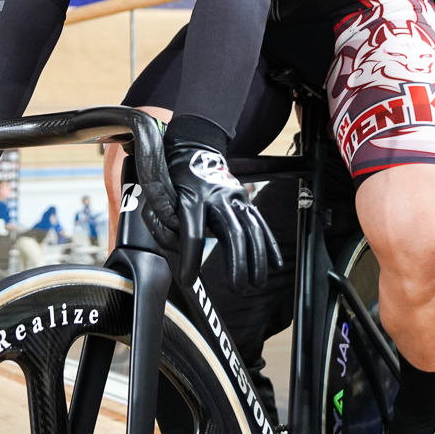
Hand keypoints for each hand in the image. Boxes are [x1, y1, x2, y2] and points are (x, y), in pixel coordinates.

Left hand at [165, 115, 280, 291]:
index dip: (190, 259)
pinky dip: (269, 244)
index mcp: (192, 197)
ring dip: (257, 258)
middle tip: (238, 287)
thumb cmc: (174, 176)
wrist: (195, 146)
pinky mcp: (245, 198)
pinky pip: (260, 223)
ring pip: (251, 229)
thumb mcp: (159, 193)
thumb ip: (159, 220)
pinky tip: (275, 263)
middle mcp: (217, 197)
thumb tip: (173, 247)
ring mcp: (235, 197)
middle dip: (237, 263)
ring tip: (257, 282)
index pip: (193, 233)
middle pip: (232, 233)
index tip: (188, 280)